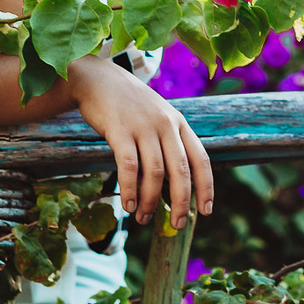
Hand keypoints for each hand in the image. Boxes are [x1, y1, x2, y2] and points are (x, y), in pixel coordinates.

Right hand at [67, 55, 212, 228]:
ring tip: (142, 218)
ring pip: (154, 173)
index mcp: (179, 123)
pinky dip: (130, 189)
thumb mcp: (155, 118)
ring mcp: (143, 126)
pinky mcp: (119, 130)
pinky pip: (129, 166)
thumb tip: (171, 187)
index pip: (200, 159)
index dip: (206, 187)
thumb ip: (166, 144)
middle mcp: (165, 124)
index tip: (206, 211)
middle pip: (180, 171)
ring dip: (150, 201)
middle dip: (181, 202)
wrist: (97, 79)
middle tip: (177, 224)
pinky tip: (127, 205)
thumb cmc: (128, 106)